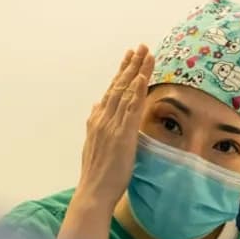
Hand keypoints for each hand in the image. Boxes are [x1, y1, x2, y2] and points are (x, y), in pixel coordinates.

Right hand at [74, 45, 154, 212]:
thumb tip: (96, 106)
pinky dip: (135, 92)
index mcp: (98, 120)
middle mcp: (103, 119)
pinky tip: (141, 78)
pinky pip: (130, 110)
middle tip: (141, 46)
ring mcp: (112, 126)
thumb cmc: (96, 173)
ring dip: (137, 71)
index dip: (122, 72)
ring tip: (146, 54)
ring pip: (126, 93)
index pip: (112, 90)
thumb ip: (94, 123)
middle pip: (119, 86)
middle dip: (131, 64)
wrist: (93, 191)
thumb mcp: (93, 143)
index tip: (130, 56)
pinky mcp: (122, 136)